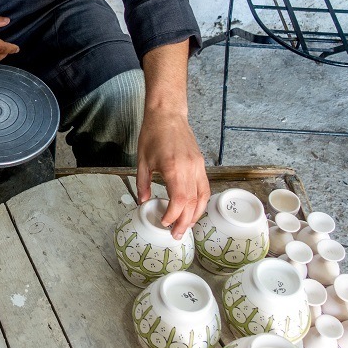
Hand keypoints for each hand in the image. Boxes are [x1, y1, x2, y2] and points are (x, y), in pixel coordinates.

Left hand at [136, 111, 209, 238]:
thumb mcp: (142, 160)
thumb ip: (143, 183)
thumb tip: (143, 202)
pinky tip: (194, 209)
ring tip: (185, 226)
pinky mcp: (201, 163)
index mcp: (174, 168)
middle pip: (192, 203)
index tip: (164, 223)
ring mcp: (198, 166)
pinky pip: (205, 187)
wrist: (168, 113)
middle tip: (176, 234)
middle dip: (184, 222)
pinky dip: (201, 201)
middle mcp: (190, 169)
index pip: (179, 201)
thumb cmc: (153, 133)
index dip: (173, 216)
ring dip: (195, 215)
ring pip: (202, 197)